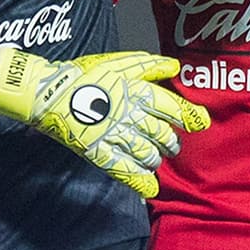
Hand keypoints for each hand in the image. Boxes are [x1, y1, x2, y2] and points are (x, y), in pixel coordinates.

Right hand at [0, 47, 209, 198]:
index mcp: (137, 92)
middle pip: (162, 134)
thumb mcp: (118, 61)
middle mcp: (130, 115)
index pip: (171, 108)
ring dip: (156, 158)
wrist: (49, 92)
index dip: (188, 116)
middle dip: (171, 142)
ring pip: (147, 153)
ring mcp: (114, 136)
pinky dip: (139, 180)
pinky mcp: (99, 152)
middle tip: (172, 145)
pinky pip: (123, 169)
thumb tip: (174, 68)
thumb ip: (148, 65)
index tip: (200, 123)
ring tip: (156, 159)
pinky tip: (149, 187)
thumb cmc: (83, 75)